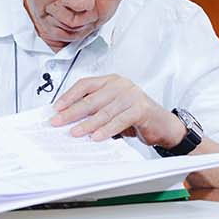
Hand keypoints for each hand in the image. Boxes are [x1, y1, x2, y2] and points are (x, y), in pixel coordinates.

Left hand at [49, 74, 186, 146]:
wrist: (162, 123)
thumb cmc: (135, 115)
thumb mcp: (112, 109)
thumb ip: (95, 109)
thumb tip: (69, 119)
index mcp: (111, 81)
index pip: (85, 84)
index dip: (69, 96)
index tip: (56, 108)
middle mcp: (121, 85)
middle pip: (91, 98)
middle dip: (72, 112)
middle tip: (58, 122)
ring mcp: (131, 95)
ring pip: (104, 111)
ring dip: (87, 124)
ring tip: (74, 132)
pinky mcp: (140, 108)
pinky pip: (119, 120)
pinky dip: (106, 130)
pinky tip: (96, 137)